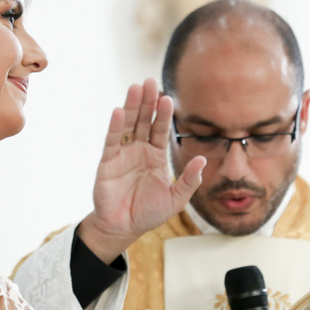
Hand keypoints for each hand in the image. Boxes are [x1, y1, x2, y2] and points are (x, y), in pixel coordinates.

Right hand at [78, 79, 204, 260]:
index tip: (168, 98)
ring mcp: (122, 154)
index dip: (163, 115)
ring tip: (136, 88)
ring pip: (128, 125)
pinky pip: (112, 141)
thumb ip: (189, 180)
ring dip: (131, 106)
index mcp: (155, 156)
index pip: (160, 130)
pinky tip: (119, 111)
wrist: (124, 228)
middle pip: (144, 121)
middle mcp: (139, 150)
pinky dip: (115, 126)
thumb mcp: (176, 199)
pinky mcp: (107, 162)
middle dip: (147, 102)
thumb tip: (202, 159)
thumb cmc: (148, 213)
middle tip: (150, 81)